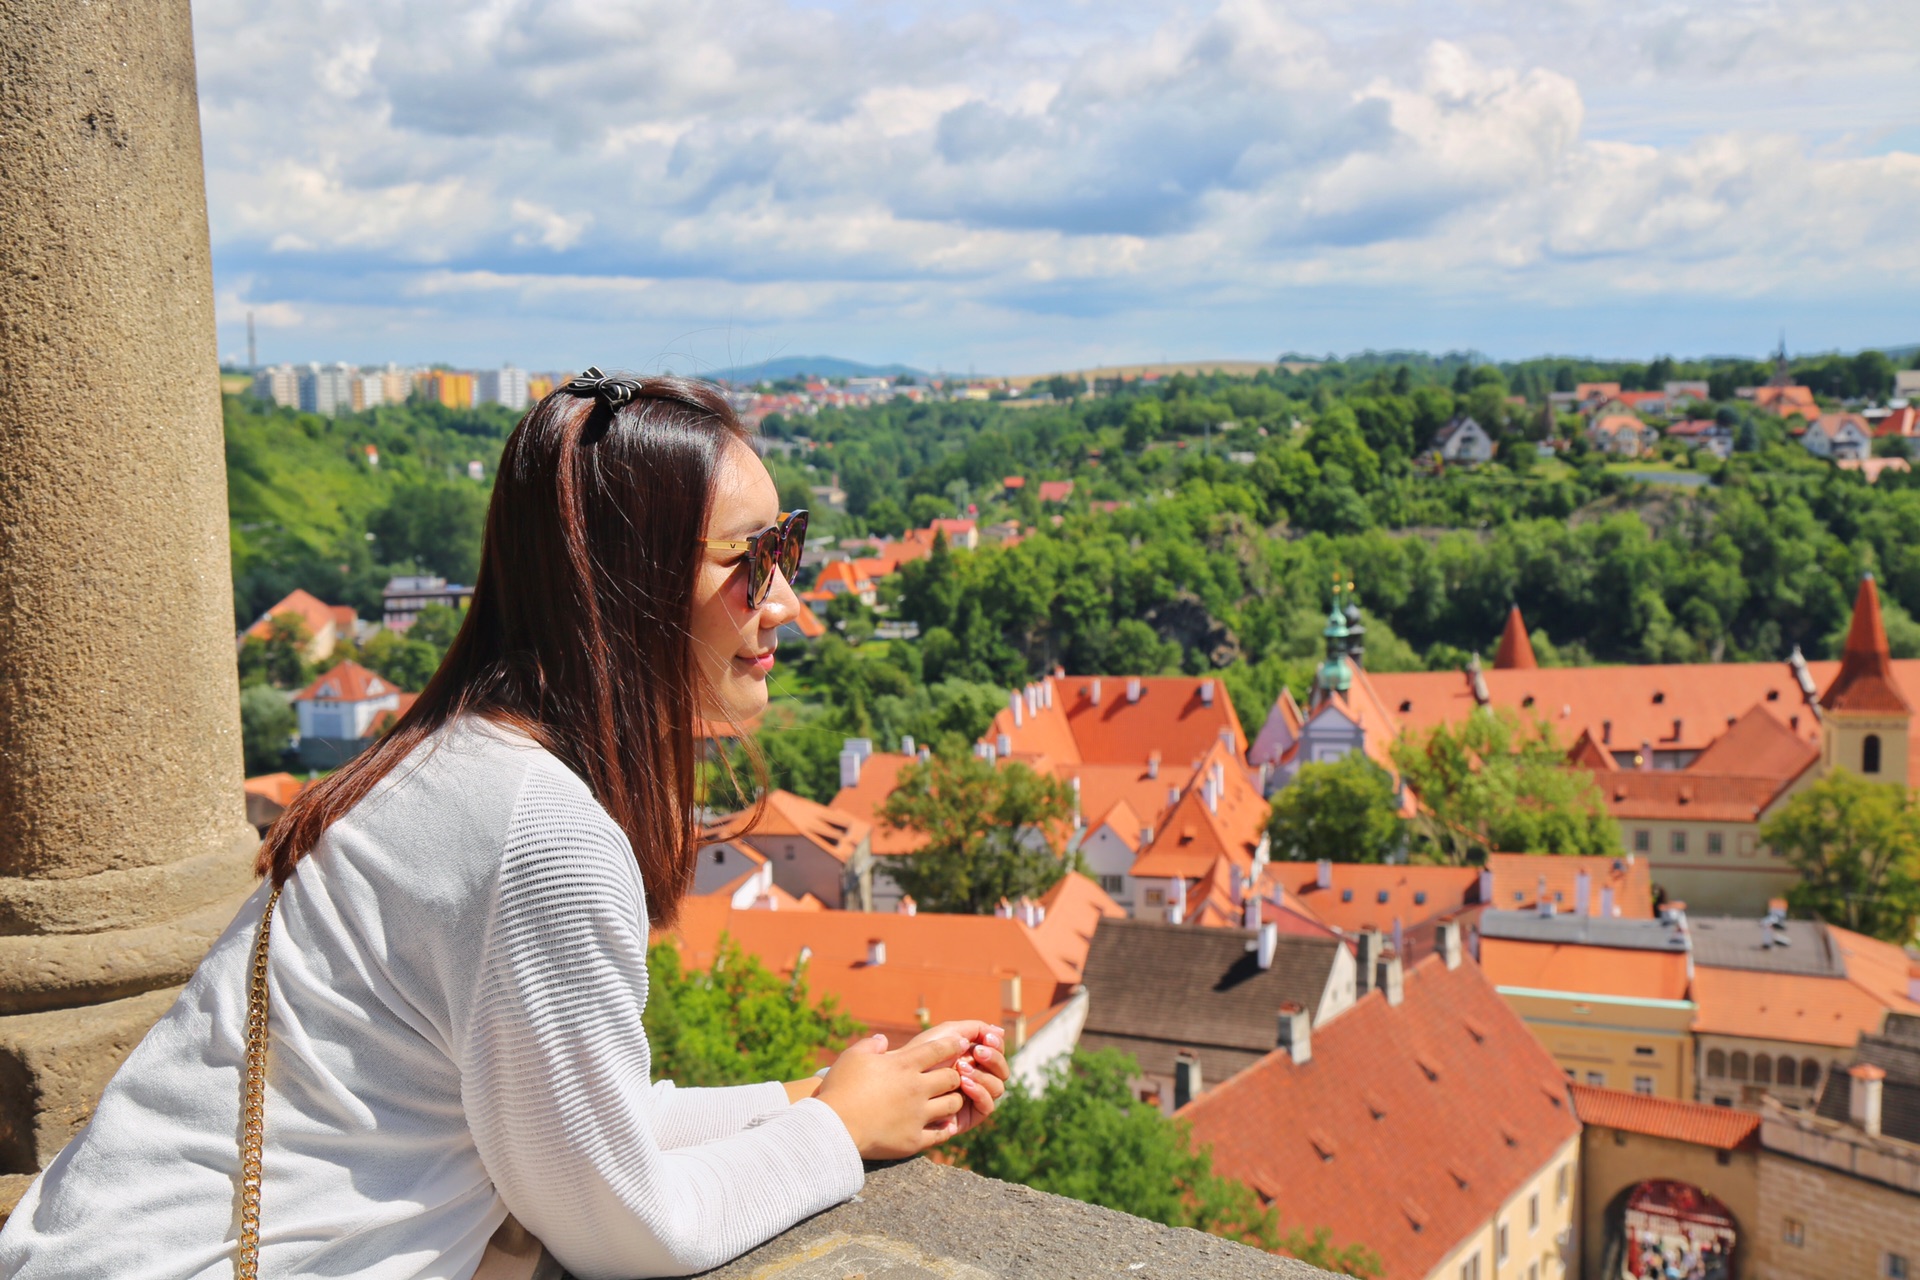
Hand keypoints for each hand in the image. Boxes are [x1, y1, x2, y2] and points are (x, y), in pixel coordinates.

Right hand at [815, 1032, 967, 1159]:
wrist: (833, 1127)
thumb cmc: (840, 1089)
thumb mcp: (852, 1057)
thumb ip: (870, 1045)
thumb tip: (882, 1040)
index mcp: (903, 1065)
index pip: (939, 1050)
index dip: (954, 1045)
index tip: (962, 1045)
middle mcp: (916, 1088)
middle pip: (952, 1078)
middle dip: (955, 1076)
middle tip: (952, 1078)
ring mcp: (917, 1115)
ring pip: (952, 1105)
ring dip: (953, 1101)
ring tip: (947, 1101)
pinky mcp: (914, 1139)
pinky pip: (941, 1133)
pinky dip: (944, 1128)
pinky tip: (943, 1126)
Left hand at [902, 1022, 1008, 1139]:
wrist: (898, 1079)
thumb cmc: (918, 1055)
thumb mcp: (945, 1034)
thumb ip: (973, 1028)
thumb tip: (1001, 1031)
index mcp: (973, 1058)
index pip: (998, 1052)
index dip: (996, 1044)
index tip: (986, 1038)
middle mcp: (977, 1078)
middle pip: (1002, 1070)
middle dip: (993, 1059)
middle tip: (978, 1052)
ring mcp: (974, 1097)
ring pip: (998, 1087)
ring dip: (983, 1075)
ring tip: (961, 1069)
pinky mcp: (969, 1116)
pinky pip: (988, 1106)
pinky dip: (980, 1092)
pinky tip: (965, 1084)